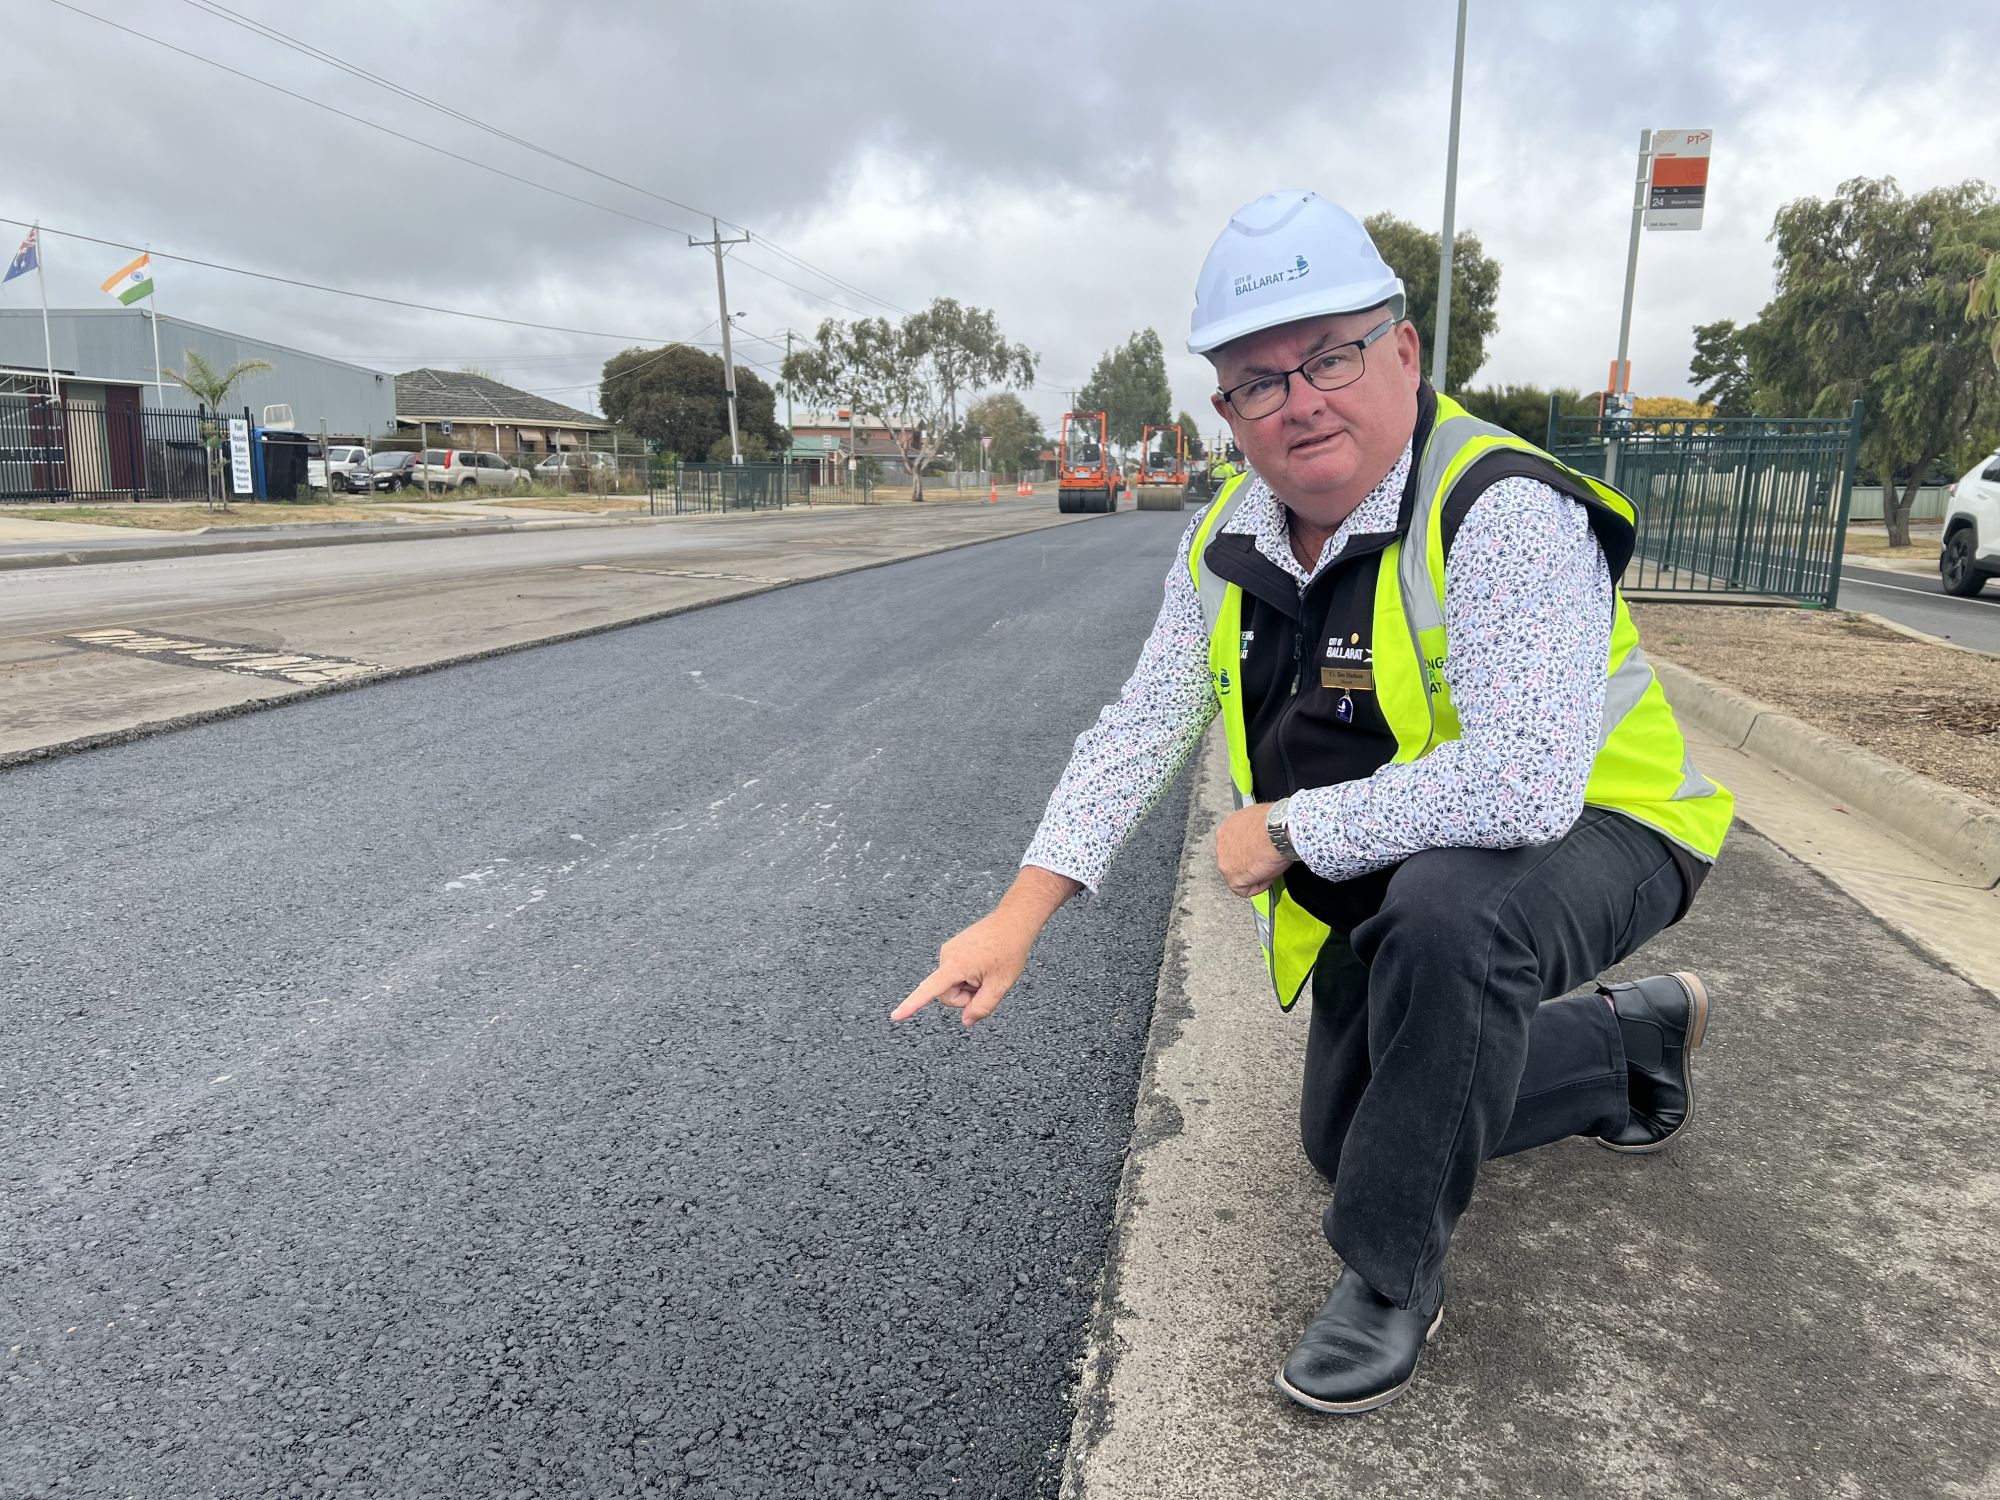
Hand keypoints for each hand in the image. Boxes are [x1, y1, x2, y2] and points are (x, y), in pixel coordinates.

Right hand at [893, 908, 1037, 1028]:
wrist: (1012, 921)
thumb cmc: (1009, 951)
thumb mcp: (1001, 985)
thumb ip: (982, 1007)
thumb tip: (966, 1021)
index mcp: (956, 964)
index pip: (930, 990)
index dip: (912, 1005)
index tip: (896, 1016)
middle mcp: (946, 955)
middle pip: (947, 994)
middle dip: (965, 997)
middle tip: (987, 984)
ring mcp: (948, 951)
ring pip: (952, 985)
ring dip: (969, 986)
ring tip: (987, 971)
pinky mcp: (952, 950)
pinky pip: (956, 974)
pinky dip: (968, 977)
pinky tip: (983, 966)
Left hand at [1215, 801, 1290, 897]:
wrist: (1279, 831)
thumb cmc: (1276, 824)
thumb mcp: (1259, 821)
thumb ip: (1254, 831)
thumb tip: (1262, 838)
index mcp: (1229, 826)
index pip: (1236, 843)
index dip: (1251, 851)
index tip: (1261, 853)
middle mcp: (1222, 842)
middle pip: (1234, 859)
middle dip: (1249, 863)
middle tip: (1265, 862)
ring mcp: (1224, 861)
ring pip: (1238, 875)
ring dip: (1254, 874)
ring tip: (1269, 867)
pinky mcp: (1232, 878)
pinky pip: (1244, 889)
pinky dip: (1258, 886)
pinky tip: (1269, 876)